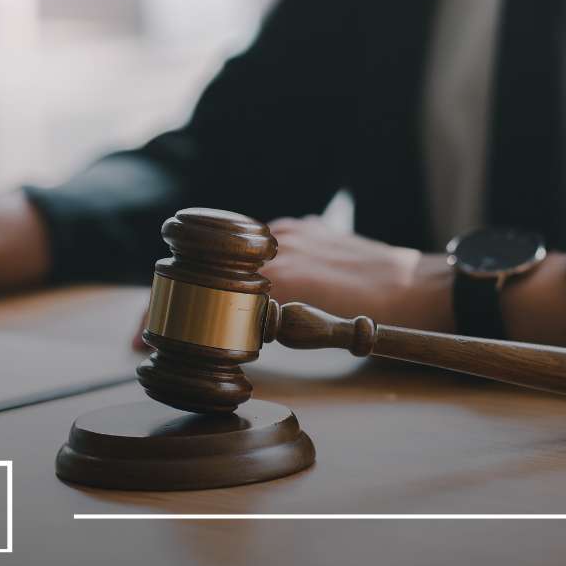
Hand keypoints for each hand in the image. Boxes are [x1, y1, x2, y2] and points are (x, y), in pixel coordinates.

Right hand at [130, 216, 454, 350]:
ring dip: (212, 281)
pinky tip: (252, 284)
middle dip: (179, 298)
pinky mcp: (306, 226)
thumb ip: (275, 324)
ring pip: (232, 254)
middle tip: (165, 326)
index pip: (201, 290)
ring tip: (203, 309)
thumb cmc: (380, 316)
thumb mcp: (320, 330)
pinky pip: (264, 242)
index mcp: (275, 271)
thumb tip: (240, 331)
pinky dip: (248, 265)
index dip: (164, 314)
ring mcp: (290, 231)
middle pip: (205, 268)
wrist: (423, 285)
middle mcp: (277, 243)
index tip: (143, 338)